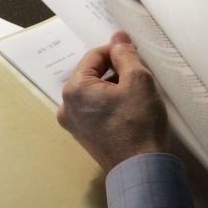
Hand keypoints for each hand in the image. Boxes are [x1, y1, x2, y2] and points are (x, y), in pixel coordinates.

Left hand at [57, 31, 167, 171]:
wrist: (140, 170)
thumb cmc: (139, 124)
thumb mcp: (138, 80)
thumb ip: (125, 54)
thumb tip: (118, 37)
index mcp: (75, 88)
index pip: (94, 56)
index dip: (116, 51)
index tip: (135, 54)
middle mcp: (66, 105)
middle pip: (91, 74)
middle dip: (114, 70)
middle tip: (138, 75)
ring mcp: (72, 123)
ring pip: (93, 92)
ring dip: (112, 87)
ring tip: (135, 93)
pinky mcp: (83, 136)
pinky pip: (93, 110)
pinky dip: (108, 104)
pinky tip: (128, 109)